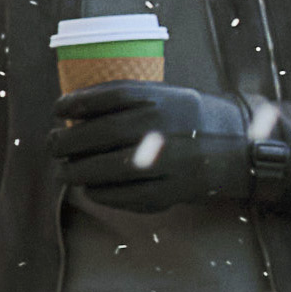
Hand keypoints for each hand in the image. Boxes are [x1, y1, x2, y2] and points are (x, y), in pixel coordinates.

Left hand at [49, 83, 254, 213]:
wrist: (238, 150)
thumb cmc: (186, 121)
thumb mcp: (165, 97)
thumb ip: (125, 100)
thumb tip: (69, 109)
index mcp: (163, 100)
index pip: (110, 96)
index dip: (76, 102)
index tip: (57, 109)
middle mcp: (164, 127)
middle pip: (101, 132)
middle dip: (65, 141)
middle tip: (52, 144)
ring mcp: (168, 161)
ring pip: (106, 168)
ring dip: (75, 171)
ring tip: (63, 171)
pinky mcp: (170, 190)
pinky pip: (122, 195)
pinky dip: (98, 193)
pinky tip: (89, 187)